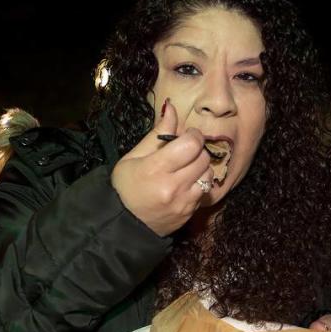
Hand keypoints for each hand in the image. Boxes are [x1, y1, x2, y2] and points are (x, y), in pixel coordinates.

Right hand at [110, 99, 214, 237]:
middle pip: (203, 158)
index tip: (186, 136)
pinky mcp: (189, 213)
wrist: (122, 225)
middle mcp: (173, 186)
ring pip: (208, 174)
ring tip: (185, 168)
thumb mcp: (134, 157)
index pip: (191, 144)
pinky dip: (198, 184)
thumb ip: (157, 133)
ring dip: (200, 167)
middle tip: (184, 152)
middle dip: (197, 150)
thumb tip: (171, 106)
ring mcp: (183, 202)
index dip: (193, 135)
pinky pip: (205, 192)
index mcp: (156, 169)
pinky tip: (184, 184)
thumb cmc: (124, 187)